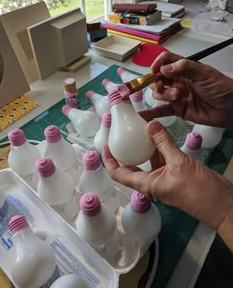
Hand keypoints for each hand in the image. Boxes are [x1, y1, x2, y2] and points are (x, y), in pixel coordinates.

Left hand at [102, 121, 232, 249]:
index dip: (109, 160)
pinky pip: (161, 157)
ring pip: (147, 159)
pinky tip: (157, 133)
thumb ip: (164, 143)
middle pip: (131, 165)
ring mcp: (163, 176)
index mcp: (146, 184)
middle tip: (122, 132)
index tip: (106, 144)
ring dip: (142, 145)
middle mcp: (151, 181)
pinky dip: (158, 145)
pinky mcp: (174, 171)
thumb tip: (149, 124)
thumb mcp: (179, 164)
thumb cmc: (197, 189)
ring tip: (137, 128)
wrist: (220, 202)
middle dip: (124, 150)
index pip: (118, 173)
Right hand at [140, 52, 232, 127]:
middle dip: (157, 82)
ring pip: (159, 94)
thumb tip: (164, 68)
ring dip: (162, 95)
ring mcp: (176, 96)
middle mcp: (178, 81)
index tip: (155, 70)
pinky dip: (152, 113)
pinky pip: (162, 111)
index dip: (158, 64)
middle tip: (163, 87)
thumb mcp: (204, 74)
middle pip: (158, 78)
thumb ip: (184, 68)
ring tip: (176, 97)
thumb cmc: (221, 88)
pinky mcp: (177, 110)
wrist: (231, 109)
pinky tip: (143, 115)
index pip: (166, 61)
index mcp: (184, 69)